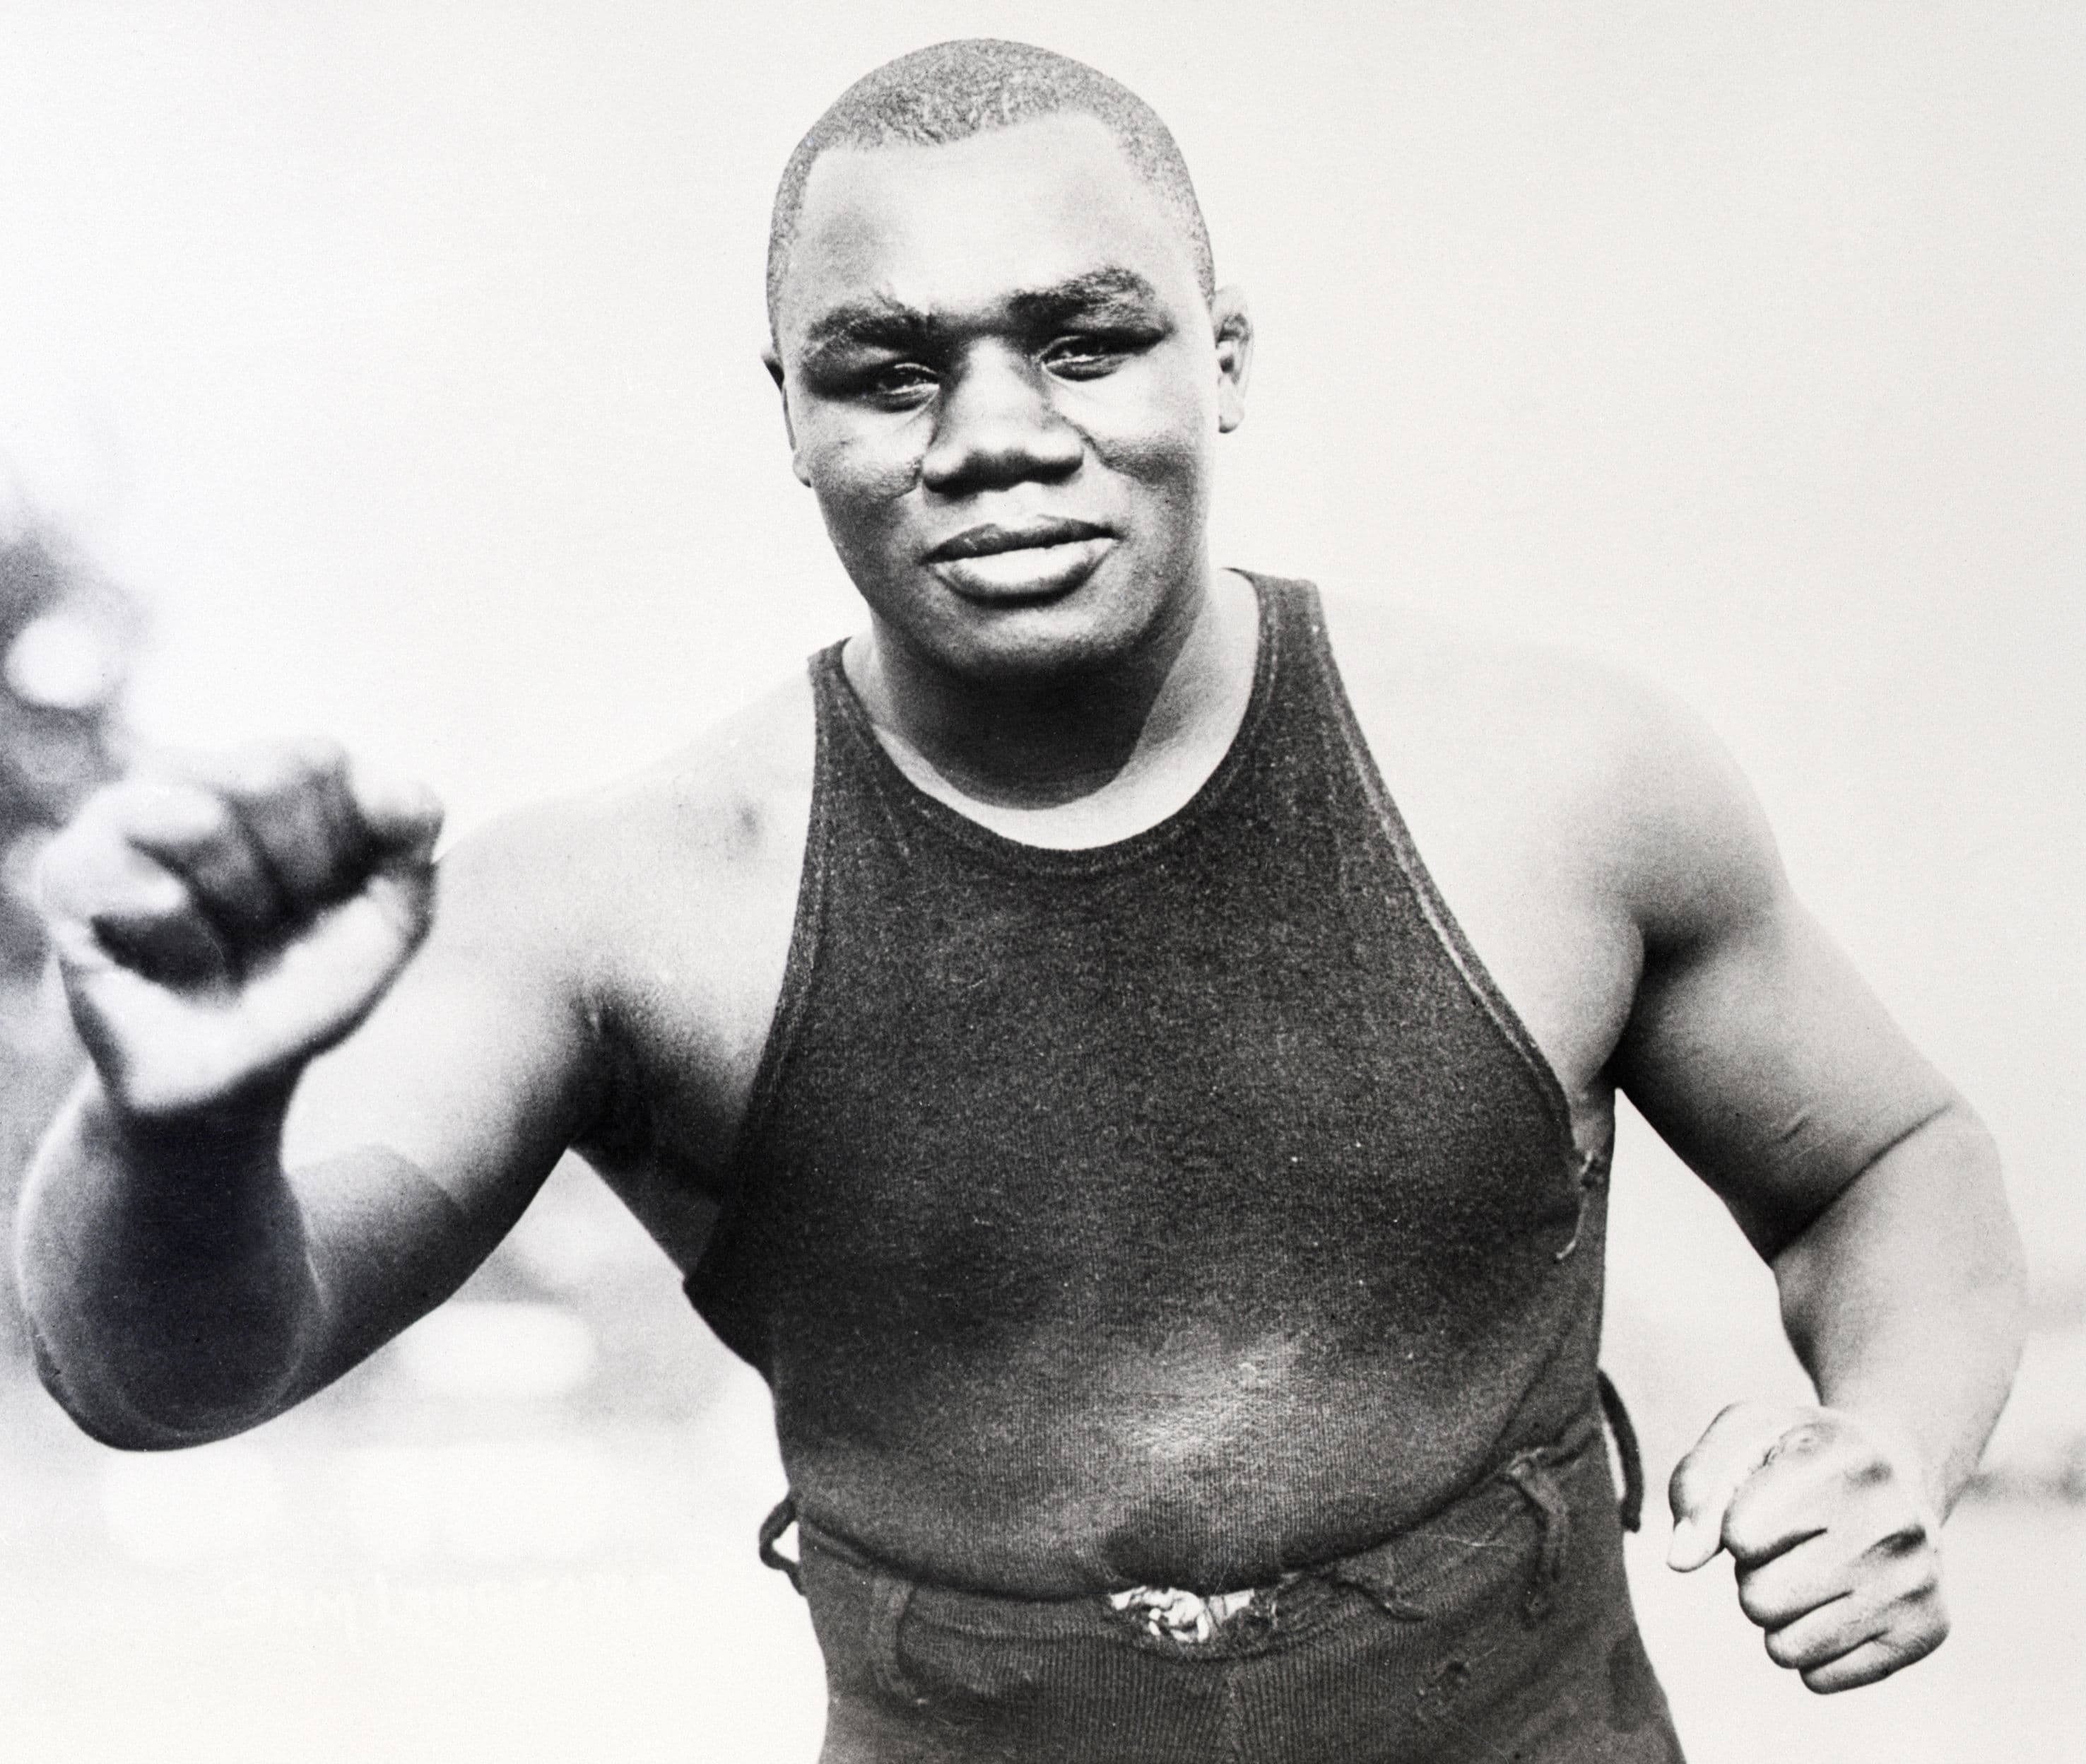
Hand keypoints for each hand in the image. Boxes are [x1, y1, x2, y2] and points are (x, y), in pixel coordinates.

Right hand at [38, 740, 443, 1116]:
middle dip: (297, 870)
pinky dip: (185, 946)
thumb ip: (411, 846)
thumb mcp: (390, 924)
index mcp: (275, 774)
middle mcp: (195, 774)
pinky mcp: (68, 869)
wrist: (230, 1080)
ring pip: (199, 820)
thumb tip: (397, 788)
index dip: (343, 841)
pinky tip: (178, 962)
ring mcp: (124, 813)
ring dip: (239, 904)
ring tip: (227, 940)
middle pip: (265, 772)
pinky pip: (150, 892)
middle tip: (276, 922)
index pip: (319, 758)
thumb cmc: (307, 988)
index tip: (333, 896)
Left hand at [1667, 1401, 1946, 1691]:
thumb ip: (1696, 1487)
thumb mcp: (1742, 1435)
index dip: (1733, 1526)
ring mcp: (1917, 1581)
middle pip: (1759, 1600)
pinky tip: (1837, 1603)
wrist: (1898, 1468)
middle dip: (1753, 1575)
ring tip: (1810, 1570)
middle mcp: (1894, 1523)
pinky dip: (1811, 1650)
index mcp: (1846, 1461)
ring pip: (1785, 1647)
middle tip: (1789, 1544)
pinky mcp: (1927, 1631)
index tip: (1764, 1504)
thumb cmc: (1798, 1453)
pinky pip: (1823, 1678)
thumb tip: (1680, 1561)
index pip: (1740, 1535)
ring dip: (1779, 1615)